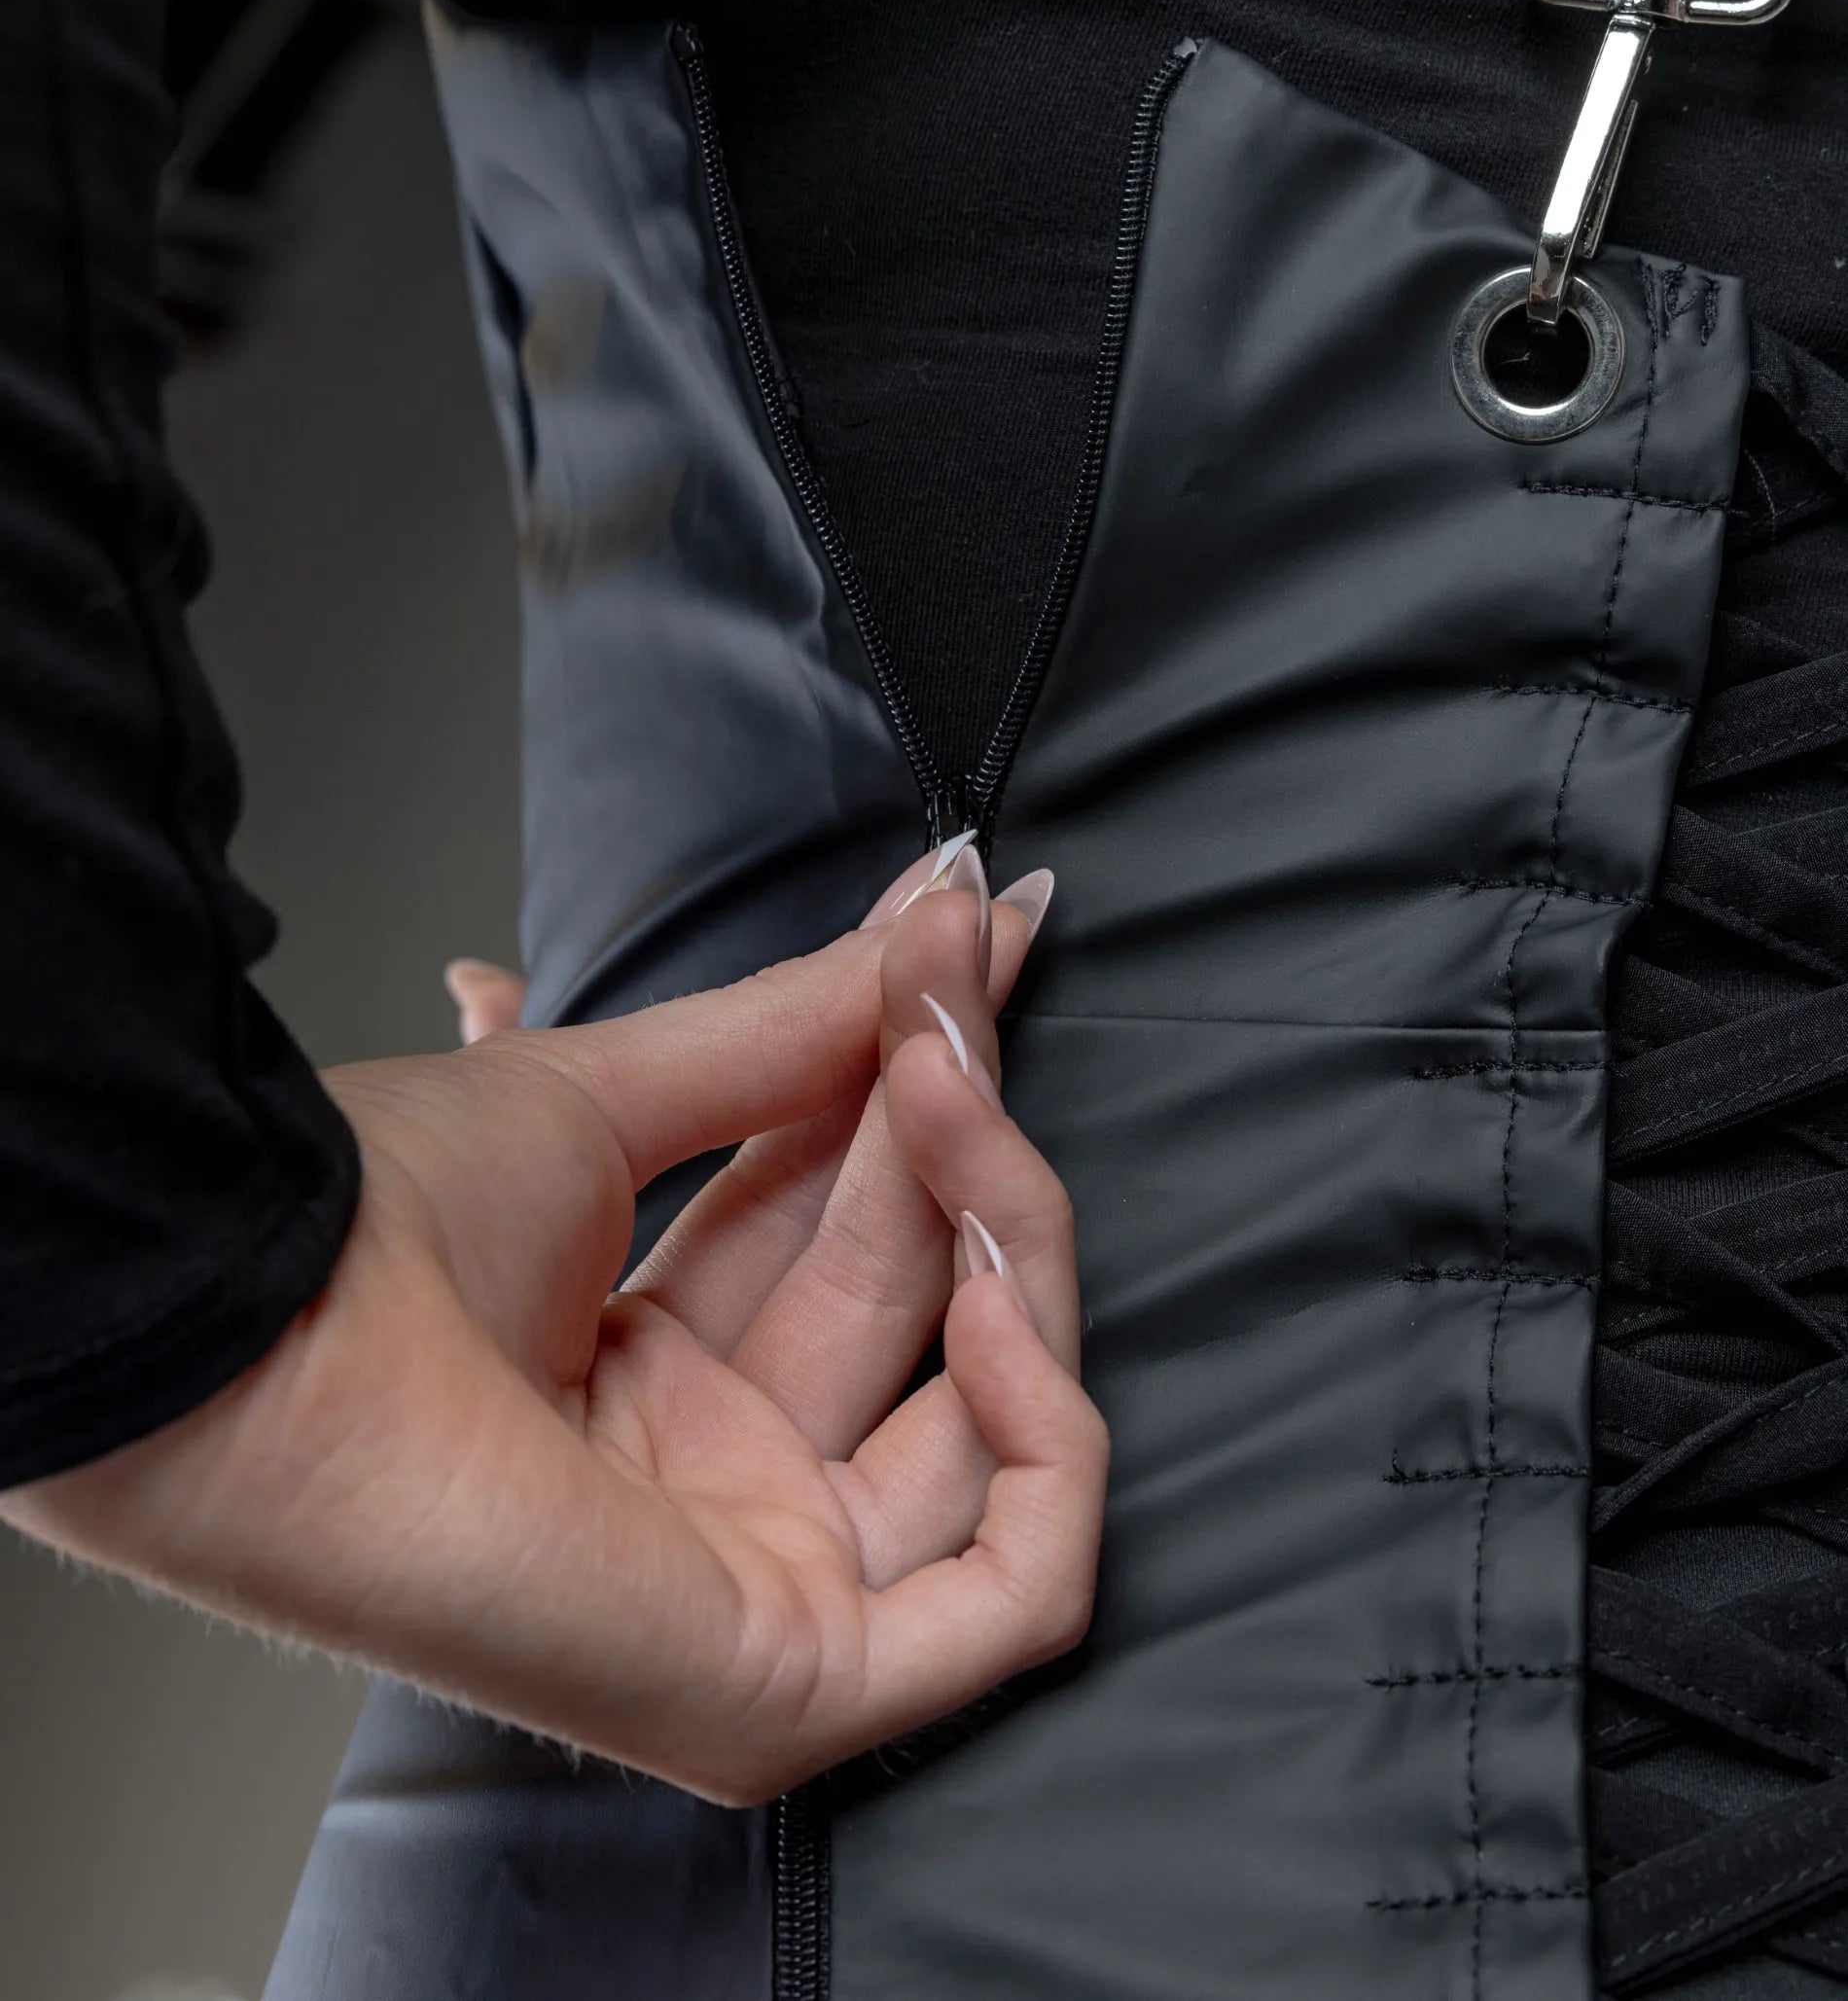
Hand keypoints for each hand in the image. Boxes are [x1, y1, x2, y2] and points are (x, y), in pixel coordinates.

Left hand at [0, 851, 1102, 1804]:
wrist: (260, 1333)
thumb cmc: (374, 1228)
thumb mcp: (617, 1097)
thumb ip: (802, 1026)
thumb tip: (959, 899)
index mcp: (647, 1374)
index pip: (846, 1231)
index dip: (920, 1088)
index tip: (978, 935)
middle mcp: (708, 1487)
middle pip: (917, 1312)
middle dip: (952, 1135)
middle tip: (950, 989)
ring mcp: (757, 1592)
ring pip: (990, 1440)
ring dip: (1007, 1244)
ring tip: (951, 1102)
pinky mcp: (793, 1684)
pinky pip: (1013, 1593)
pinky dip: (1051, 1445)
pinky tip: (997, 1306)